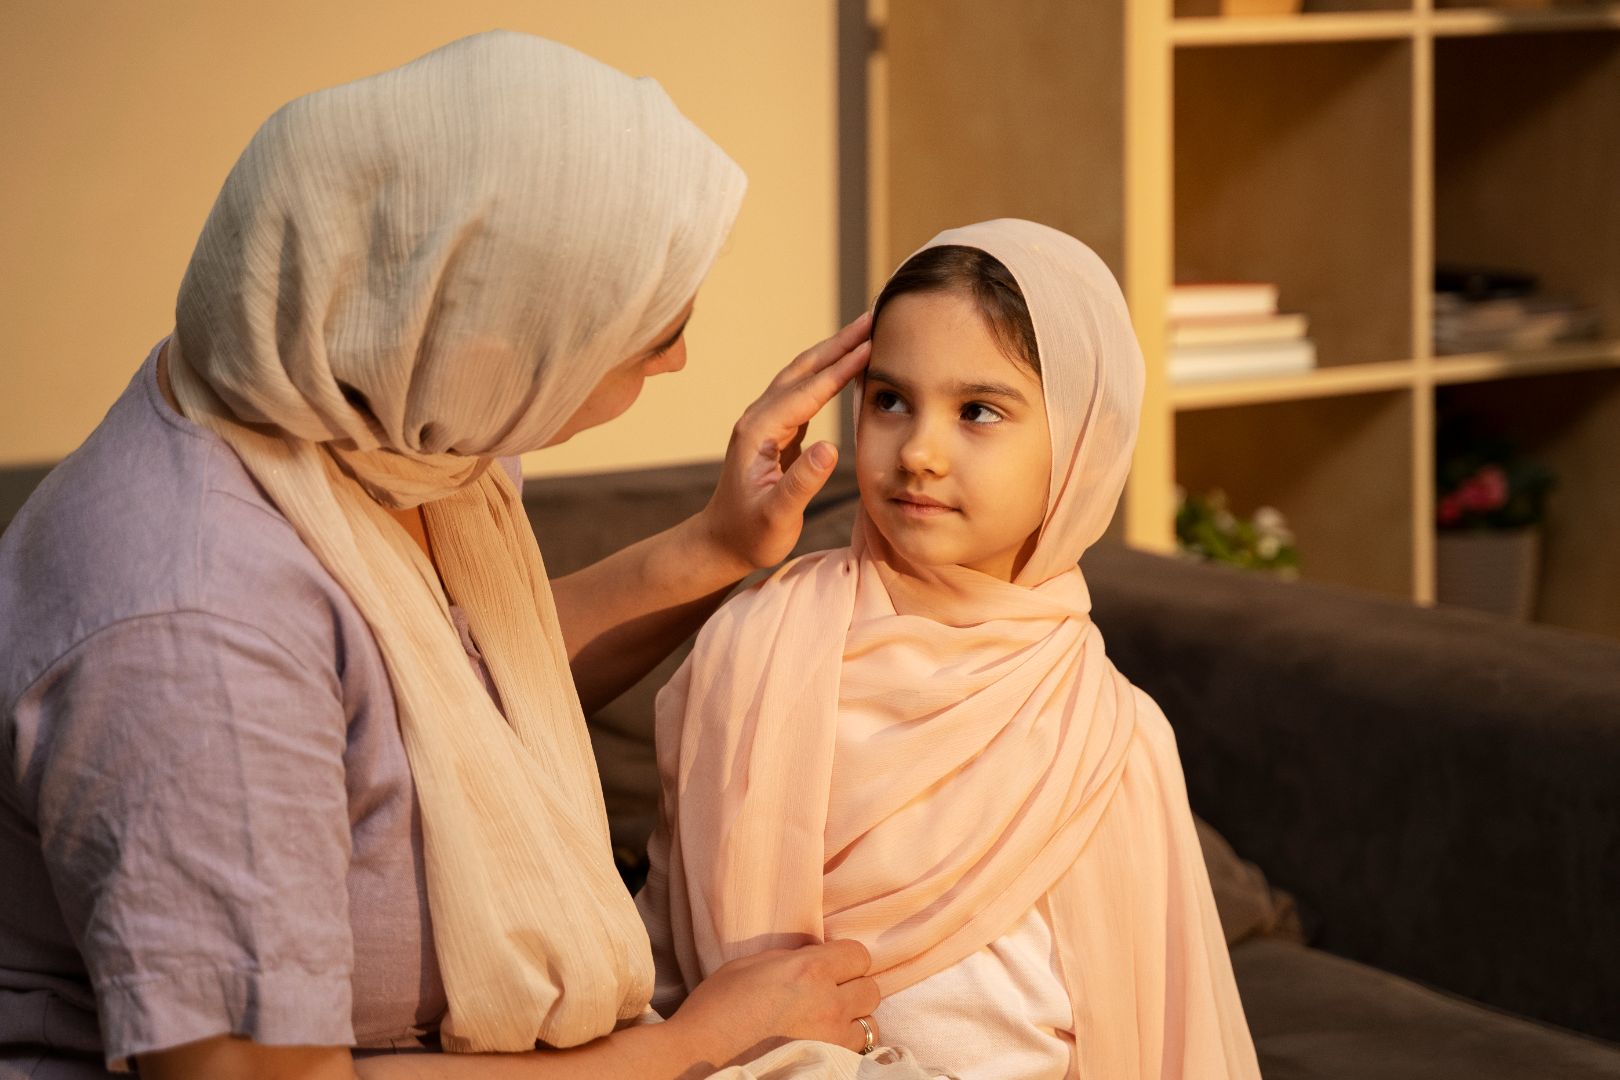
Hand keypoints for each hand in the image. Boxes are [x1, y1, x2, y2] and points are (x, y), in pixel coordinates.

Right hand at [668, 939, 881, 1066]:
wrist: (700, 1058)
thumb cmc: (715, 1009)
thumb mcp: (749, 965)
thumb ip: (789, 957)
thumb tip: (813, 953)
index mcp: (809, 969)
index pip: (859, 955)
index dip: (846, 959)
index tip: (832, 966)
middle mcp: (828, 1002)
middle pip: (871, 989)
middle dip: (854, 989)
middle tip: (829, 995)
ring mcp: (832, 1039)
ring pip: (870, 1025)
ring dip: (854, 1022)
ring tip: (827, 1024)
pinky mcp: (829, 1065)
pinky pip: (857, 1054)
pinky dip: (846, 1048)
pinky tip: (823, 1045)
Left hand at [699, 313, 871, 575]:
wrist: (721, 543)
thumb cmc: (749, 535)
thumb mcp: (777, 516)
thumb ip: (802, 482)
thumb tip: (831, 447)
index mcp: (759, 431)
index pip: (808, 390)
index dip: (842, 366)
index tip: (873, 342)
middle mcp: (758, 417)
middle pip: (804, 369)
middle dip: (839, 342)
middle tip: (875, 316)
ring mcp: (764, 422)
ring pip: (803, 375)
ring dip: (834, 352)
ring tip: (865, 332)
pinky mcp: (773, 431)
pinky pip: (804, 392)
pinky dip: (827, 375)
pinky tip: (847, 368)